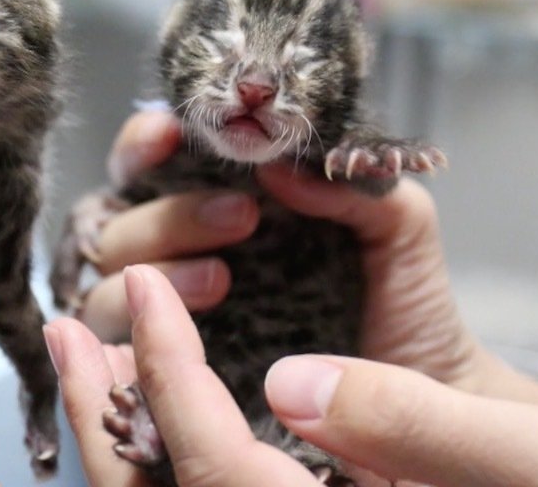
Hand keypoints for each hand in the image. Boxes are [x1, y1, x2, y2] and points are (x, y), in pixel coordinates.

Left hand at [48, 266, 537, 486]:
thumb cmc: (531, 483)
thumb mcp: (515, 458)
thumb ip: (409, 427)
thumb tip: (294, 384)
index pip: (211, 464)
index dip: (167, 372)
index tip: (146, 288)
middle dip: (98, 409)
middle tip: (64, 329)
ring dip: (107, 420)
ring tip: (75, 345)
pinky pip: (177, 482)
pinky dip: (140, 437)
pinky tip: (128, 383)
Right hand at [79, 109, 482, 387]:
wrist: (430, 403)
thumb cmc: (404, 311)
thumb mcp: (395, 230)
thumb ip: (354, 186)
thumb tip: (282, 166)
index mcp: (220, 206)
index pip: (153, 164)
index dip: (145, 144)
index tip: (169, 134)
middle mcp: (180, 260)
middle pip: (120, 226)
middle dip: (169, 214)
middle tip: (241, 216)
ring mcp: (169, 325)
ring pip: (107, 286)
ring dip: (156, 271)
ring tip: (222, 281)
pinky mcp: (172, 383)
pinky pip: (123, 357)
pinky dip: (134, 338)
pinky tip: (181, 336)